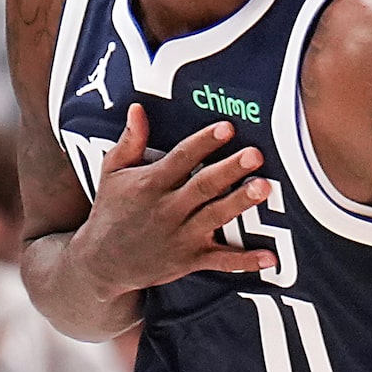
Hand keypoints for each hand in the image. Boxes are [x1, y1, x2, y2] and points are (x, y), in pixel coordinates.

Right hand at [70, 105, 278, 304]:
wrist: (102, 263)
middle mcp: (167, 209)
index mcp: (150, 184)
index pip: (181, 158)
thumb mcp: (112, 172)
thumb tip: (137, 108)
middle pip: (203, 186)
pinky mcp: (190, 261)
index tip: (227, 127)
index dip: (204, 142)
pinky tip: (270, 257)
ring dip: (240, 203)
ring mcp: (180, 237)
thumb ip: (129, 141)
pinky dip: (245, 261)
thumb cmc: (110, 211)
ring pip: (215, 217)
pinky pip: (221, 261)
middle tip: (255, 154)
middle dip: (229, 170)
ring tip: (264, 187)